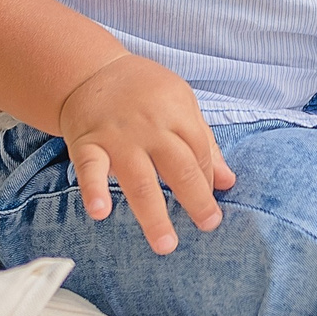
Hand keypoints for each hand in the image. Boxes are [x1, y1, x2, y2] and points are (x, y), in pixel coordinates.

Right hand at [55, 54, 235, 254]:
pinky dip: (94, 190)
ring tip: (166, 244)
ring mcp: (117, 137)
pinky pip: (90, 169)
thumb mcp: (181, 104)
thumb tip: (229, 182)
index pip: (199, 155)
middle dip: (196, 199)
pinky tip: (101, 212)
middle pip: (178, 168)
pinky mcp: (87, 144)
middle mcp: (150, 127)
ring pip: (139, 179)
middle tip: (208, 226)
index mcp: (176, 113)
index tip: (209, 209)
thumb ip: (205, 143)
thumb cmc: (143, 91)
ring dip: (153, 214)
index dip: (207, 183)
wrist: (91, 72)